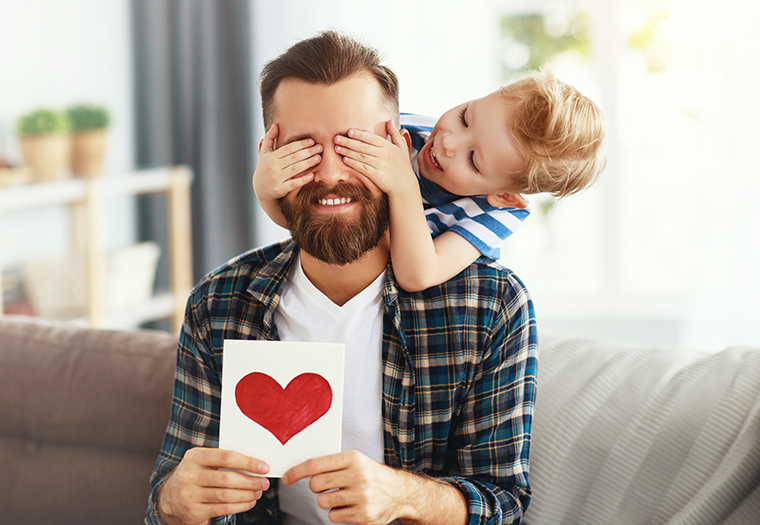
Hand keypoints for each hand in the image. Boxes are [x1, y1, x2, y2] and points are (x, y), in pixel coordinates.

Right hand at [157, 447, 270, 524]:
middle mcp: (189, 475)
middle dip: (250, 481)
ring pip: (226, 495)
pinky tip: (249, 502)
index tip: (264, 467)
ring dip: (247, 495)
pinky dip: (240, 506)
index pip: (226, 457)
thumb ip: (222, 460)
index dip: (248, 462)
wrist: (170, 498)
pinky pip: (222, 509)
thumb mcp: (202, 462)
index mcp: (195, 456)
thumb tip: (255, 464)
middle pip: (227, 478)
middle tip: (264, 483)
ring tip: (258, 492)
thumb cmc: (195, 475)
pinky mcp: (194, 511)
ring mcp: (189, 494)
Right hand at [253, 123, 321, 202]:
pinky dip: (303, 179)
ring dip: (308, 163)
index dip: (301, 144)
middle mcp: (273, 166)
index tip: (312, 141)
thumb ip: (269, 138)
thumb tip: (276, 124)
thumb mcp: (264, 153)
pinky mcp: (280, 189)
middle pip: (293, 157)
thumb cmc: (265, 169)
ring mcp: (277, 178)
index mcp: (271, 156)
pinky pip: (293, 184)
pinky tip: (312, 175)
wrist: (260, 190)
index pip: (288, 148)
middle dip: (308, 152)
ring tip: (319, 158)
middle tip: (320, 148)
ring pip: (295, 169)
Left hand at [282, 450, 409, 524]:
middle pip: (316, 485)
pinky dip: (338, 513)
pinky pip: (333, 516)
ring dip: (328, 501)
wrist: (400, 492)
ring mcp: (361, 496)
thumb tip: (302, 470)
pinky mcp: (363, 515)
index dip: (297, 471)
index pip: (316, 464)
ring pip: (323, 502)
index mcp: (353, 458)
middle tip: (326, 487)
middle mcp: (358, 476)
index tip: (286, 477)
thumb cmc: (372, 475)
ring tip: (344, 496)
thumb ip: (332, 464)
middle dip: (316, 488)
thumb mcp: (356, 461)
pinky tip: (350, 506)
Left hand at [334, 121, 415, 197]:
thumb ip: (395, 134)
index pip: (371, 138)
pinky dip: (353, 163)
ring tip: (337, 148)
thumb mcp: (403, 148)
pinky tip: (345, 160)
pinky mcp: (377, 176)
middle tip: (337, 138)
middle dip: (348, 142)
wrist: (405, 186)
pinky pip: (363, 168)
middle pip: (363, 146)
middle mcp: (384, 155)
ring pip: (361, 156)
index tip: (349, 131)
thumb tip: (390, 121)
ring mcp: (380, 165)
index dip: (360, 134)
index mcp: (389, 147)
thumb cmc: (403, 167)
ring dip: (348, 151)